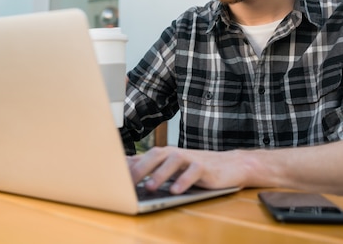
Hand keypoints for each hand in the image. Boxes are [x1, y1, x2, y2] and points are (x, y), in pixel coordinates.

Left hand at [127, 146, 244, 193]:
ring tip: (151, 187)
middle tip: (128, 183)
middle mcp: (175, 153)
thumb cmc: (196, 168)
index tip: (113, 175)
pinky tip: (176, 190)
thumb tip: (127, 170)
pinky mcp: (205, 167)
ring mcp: (190, 158)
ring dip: (160, 174)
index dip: (128, 165)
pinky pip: (194, 171)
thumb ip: (152, 169)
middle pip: (155, 154)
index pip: (143, 157)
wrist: (229, 165)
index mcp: (164, 154)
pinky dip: (184, 180)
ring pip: (173, 160)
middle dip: (141, 168)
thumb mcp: (172, 169)